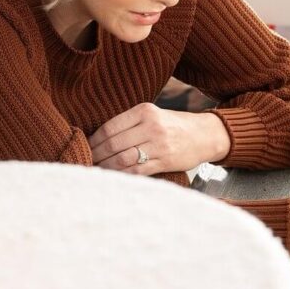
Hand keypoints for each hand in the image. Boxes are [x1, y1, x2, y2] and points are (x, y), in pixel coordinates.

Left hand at [89, 103, 230, 174]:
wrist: (204, 135)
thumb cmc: (173, 125)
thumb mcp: (153, 115)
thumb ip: (129, 123)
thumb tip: (98, 138)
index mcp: (145, 111)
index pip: (110, 127)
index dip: (94, 140)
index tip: (85, 147)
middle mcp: (151, 127)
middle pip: (113, 144)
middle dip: (96, 155)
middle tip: (86, 161)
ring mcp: (159, 145)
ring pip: (122, 159)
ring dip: (105, 167)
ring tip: (96, 170)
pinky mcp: (165, 162)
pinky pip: (136, 171)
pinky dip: (121, 175)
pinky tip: (113, 177)